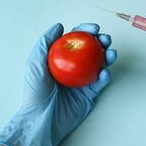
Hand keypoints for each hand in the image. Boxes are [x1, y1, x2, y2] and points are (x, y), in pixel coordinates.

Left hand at [0, 23, 116, 145]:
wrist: (42, 119)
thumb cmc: (36, 92)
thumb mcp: (35, 64)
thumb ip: (45, 43)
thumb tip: (59, 26)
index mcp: (63, 58)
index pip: (77, 40)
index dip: (86, 31)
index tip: (94, 28)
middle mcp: (75, 67)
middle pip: (92, 50)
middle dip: (102, 41)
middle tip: (106, 39)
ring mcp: (84, 80)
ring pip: (100, 64)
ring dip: (108, 56)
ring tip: (110, 53)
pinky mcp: (90, 93)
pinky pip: (100, 83)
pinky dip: (105, 76)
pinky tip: (104, 72)